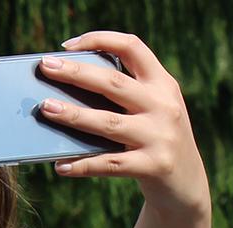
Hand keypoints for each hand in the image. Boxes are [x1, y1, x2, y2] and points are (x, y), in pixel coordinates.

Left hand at [38, 31, 210, 218]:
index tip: (66, 45)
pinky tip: (61, 166)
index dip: (100, 39)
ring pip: (108, 123)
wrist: (187, 183)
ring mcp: (161, 136)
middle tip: (45, 66)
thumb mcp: (152, 109)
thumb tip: (64, 88)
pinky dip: (83, 165)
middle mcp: (164, 106)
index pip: (132, 48)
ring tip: (46, 108)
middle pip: (114, 83)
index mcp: (162, 84)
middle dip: (76, 73)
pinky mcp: (154, 166)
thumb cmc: (155, 139)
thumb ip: (123, 95)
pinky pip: (111, 164)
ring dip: (74, 115)